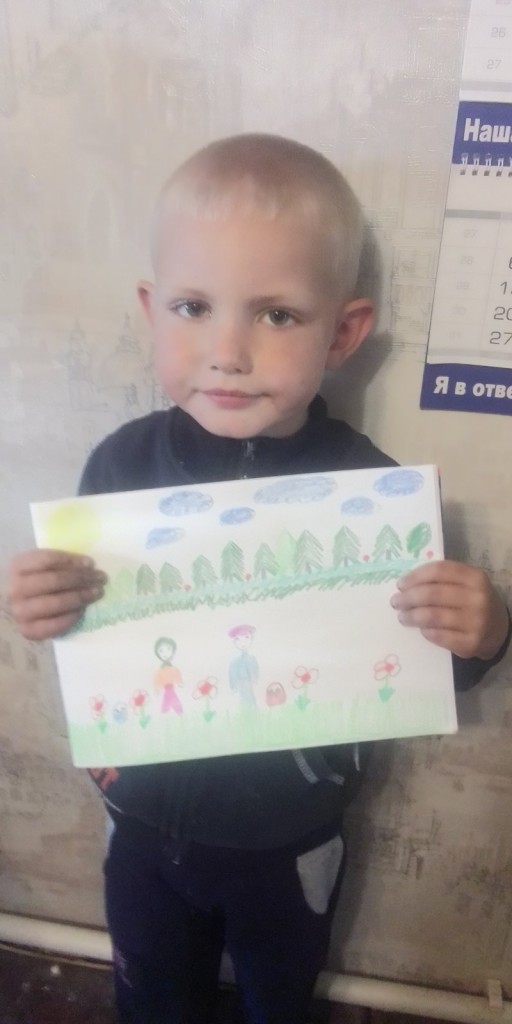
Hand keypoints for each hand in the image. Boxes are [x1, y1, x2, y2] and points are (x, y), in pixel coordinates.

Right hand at [7, 549, 106, 640]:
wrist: (24, 606)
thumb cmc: (40, 581)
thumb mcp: (46, 566)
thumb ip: (63, 563)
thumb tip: (88, 565)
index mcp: (18, 566)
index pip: (48, 560)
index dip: (72, 561)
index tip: (91, 564)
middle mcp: (15, 589)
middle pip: (54, 581)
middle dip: (81, 579)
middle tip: (100, 578)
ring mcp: (20, 612)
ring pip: (56, 602)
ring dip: (80, 597)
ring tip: (97, 592)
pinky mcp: (28, 630)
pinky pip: (55, 624)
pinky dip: (72, 616)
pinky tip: (83, 609)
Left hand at [390, 559, 509, 659]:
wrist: (497, 629)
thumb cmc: (472, 601)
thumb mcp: (465, 583)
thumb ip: (441, 579)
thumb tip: (405, 585)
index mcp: (475, 577)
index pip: (438, 571)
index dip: (415, 577)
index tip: (400, 584)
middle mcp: (477, 598)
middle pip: (432, 594)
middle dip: (408, 598)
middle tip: (396, 602)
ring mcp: (476, 622)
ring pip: (433, 616)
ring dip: (412, 616)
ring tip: (403, 617)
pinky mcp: (471, 643)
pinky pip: (439, 636)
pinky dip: (426, 632)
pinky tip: (421, 630)